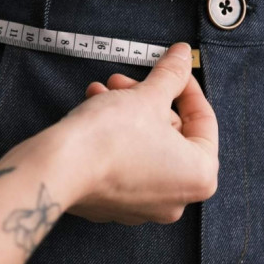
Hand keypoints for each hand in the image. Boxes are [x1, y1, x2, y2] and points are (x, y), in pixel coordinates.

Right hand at [54, 42, 218, 224]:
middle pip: (172, 135)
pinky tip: (95, 113)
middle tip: (129, 81)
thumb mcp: (147, 96)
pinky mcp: (114, 207)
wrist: (60, 169)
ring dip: (128, 114)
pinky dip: (114, 139)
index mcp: (200, 176)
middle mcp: (177, 200)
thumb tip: (182, 56)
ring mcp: (144, 207)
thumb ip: (171, 75)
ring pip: (145, 148)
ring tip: (105, 92)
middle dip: (148, 101)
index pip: (204, 122)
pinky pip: (124, 165)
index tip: (173, 69)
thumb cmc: (109, 139)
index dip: (186, 87)